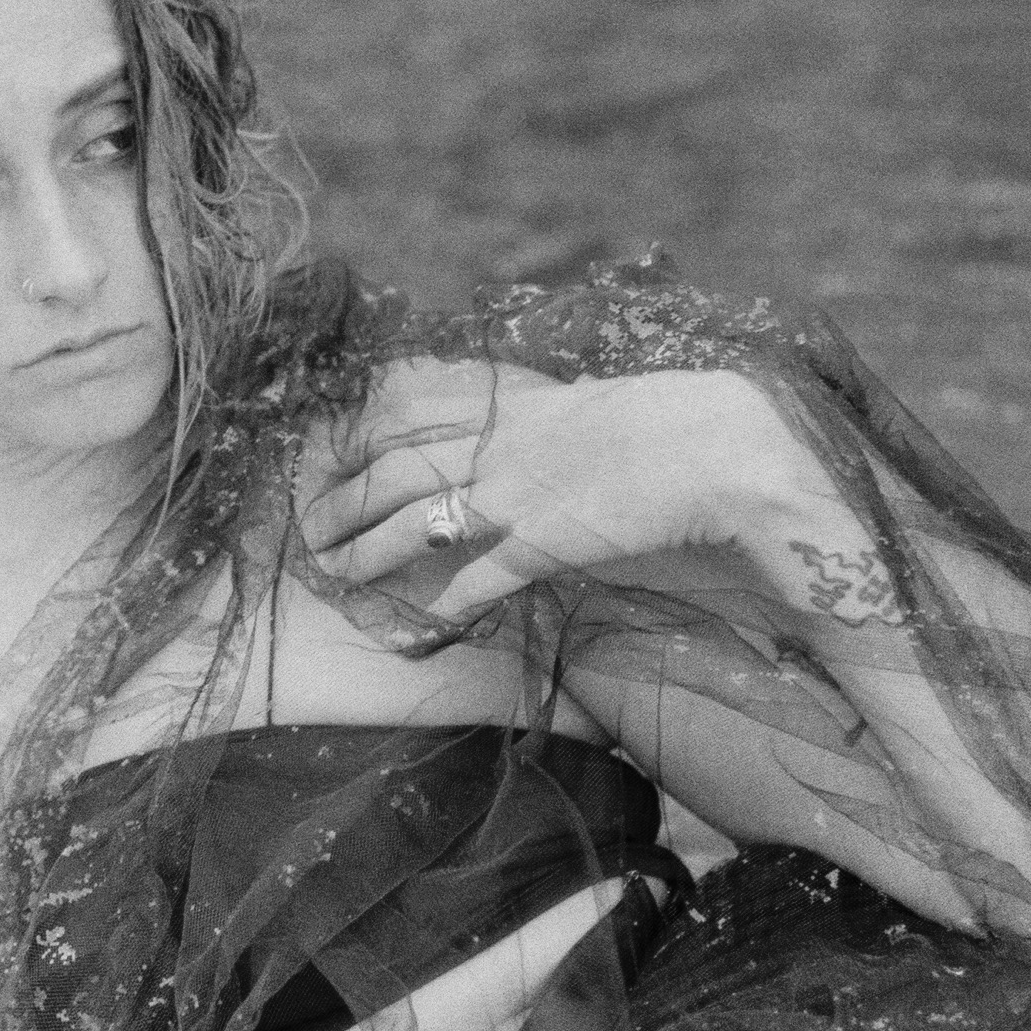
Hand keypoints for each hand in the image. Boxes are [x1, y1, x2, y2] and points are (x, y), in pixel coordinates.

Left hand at [298, 358, 835, 619]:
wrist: (721, 445)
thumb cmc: (671, 423)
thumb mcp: (593, 407)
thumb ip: (548, 421)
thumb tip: (526, 427)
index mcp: (515, 405)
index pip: (410, 410)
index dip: (358, 437)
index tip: (325, 455)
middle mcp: (504, 443)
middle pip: (395, 466)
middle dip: (343, 497)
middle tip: (309, 526)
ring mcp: (521, 491)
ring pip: (417, 518)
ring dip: (368, 548)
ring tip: (335, 573)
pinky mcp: (547, 540)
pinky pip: (482, 576)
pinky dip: (446, 603)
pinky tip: (419, 625)